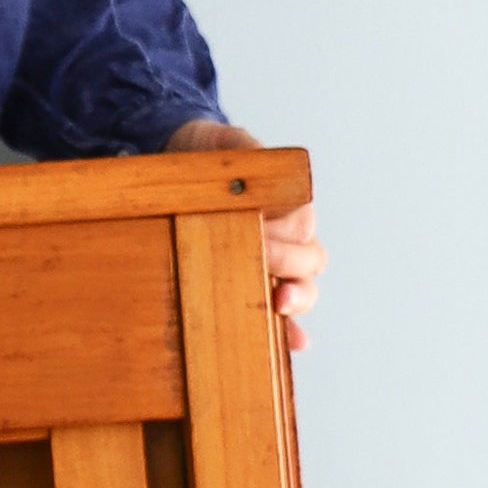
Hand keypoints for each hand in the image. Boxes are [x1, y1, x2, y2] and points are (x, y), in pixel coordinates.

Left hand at [168, 116, 325, 353]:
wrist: (179, 170)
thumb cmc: (206, 156)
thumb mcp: (224, 144)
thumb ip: (245, 150)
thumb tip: (258, 164)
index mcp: (287, 205)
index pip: (301, 223)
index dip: (287, 231)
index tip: (263, 233)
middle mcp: (287, 239)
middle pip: (309, 259)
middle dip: (287, 262)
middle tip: (259, 258)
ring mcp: (274, 267)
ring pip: (303, 287)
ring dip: (296, 299)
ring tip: (280, 303)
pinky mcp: (253, 288)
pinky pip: (281, 315)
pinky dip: (290, 331)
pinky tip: (293, 343)